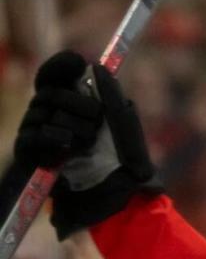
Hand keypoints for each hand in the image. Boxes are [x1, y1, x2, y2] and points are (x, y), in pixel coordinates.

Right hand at [15, 51, 160, 237]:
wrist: (117, 193)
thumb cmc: (124, 158)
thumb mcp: (124, 123)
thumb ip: (111, 94)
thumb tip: (95, 67)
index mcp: (71, 100)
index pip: (53, 73)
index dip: (61, 65)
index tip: (78, 64)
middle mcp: (49, 111)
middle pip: (50, 92)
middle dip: (80, 105)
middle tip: (97, 123)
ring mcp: (36, 130)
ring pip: (44, 113)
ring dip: (75, 128)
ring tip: (88, 144)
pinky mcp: (29, 151)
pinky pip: (35, 135)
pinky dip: (56, 139)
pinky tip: (69, 147)